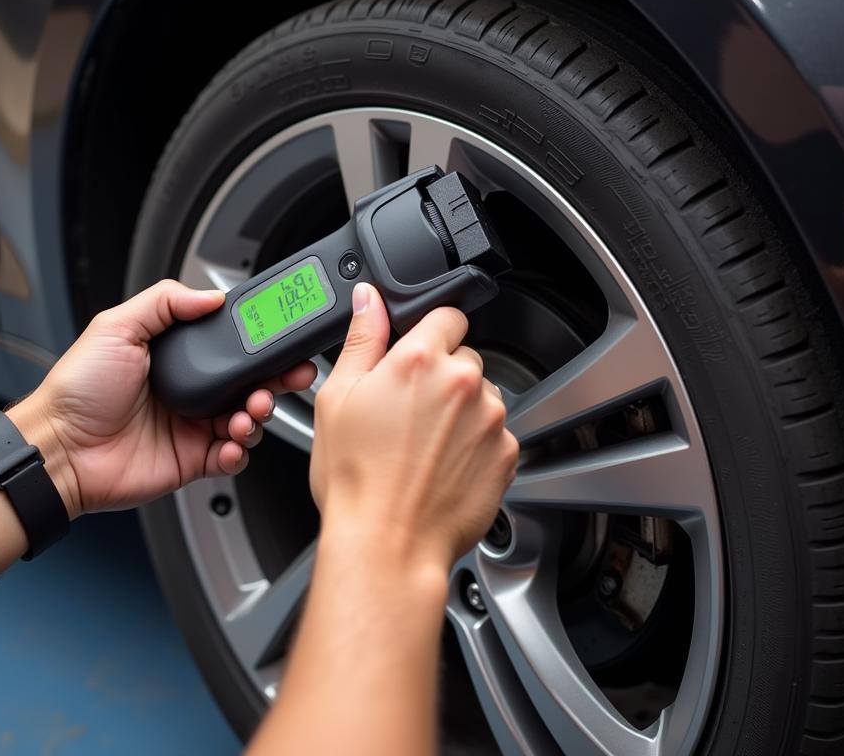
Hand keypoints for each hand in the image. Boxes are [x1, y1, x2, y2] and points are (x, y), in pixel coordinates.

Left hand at [9, 280, 316, 517]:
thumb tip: (211, 295)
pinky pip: (233, 457)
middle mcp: (191, 390)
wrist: (60, 450)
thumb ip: (164, 301)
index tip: (279, 339)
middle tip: (288, 376)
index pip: (230, 345)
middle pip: (251, 382)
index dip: (259, 343)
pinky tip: (230, 442)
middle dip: (276, 379)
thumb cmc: (77, 390)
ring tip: (249, 413)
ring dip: (259, 415)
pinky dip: (241, 451)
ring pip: (250, 419)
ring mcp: (194, 427)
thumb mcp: (115, 327)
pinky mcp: (193, 460)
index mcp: (177, 357)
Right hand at [310, 283, 517, 572]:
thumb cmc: (356, 480)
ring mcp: (490, 418)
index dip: (430, 331)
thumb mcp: (338, 398)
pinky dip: (475, 445)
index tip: (419, 352)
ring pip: (481, 396)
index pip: (447, 314)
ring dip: (461, 410)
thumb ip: (362, 339)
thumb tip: (369, 299)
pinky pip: (494, 434)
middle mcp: (462, 382)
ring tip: (424, 446)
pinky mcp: (506, 453)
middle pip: (463, 358)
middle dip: (441, 376)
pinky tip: (443, 465)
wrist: (388, 544)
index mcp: (419, 360)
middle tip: (409, 412)